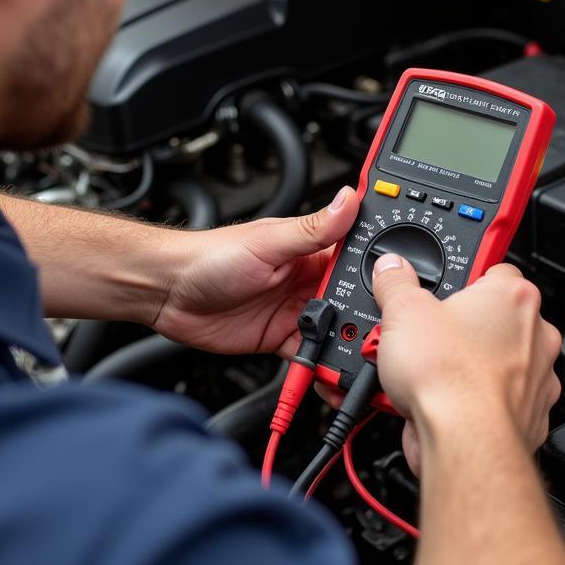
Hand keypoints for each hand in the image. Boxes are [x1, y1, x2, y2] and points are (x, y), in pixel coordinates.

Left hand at [150, 187, 359, 356]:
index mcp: (308, 249)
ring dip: (345, 340)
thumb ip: (313, 228)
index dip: (376, 270)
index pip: (354, 257)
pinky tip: (327, 367)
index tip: (397, 285)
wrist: (167, 291)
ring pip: (335, 329)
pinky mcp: (279, 337)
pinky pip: (310, 353)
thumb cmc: (209, 256)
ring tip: (357, 352)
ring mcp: (293, 309)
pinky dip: (321, 362)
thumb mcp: (267, 242)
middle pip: (350, 299)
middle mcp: (305, 279)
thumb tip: (349, 198)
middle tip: (378, 329)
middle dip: (365, 314)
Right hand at [372, 257, 561, 456]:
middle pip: (493, 318)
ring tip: (430, 371)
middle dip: (460, 327)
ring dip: (469, 365)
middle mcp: (536, 334)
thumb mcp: (402, 311)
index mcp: (513, 296)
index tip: (443, 290)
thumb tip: (392, 269)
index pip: (494, 268)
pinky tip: (445, 401)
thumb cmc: (448, 377)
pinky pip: (499, 399)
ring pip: (498, 361)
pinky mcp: (532, 416)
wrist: (464, 440)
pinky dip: (476, 401)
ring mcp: (539, 378)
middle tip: (427, 335)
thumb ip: (396, 282)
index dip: (462, 279)